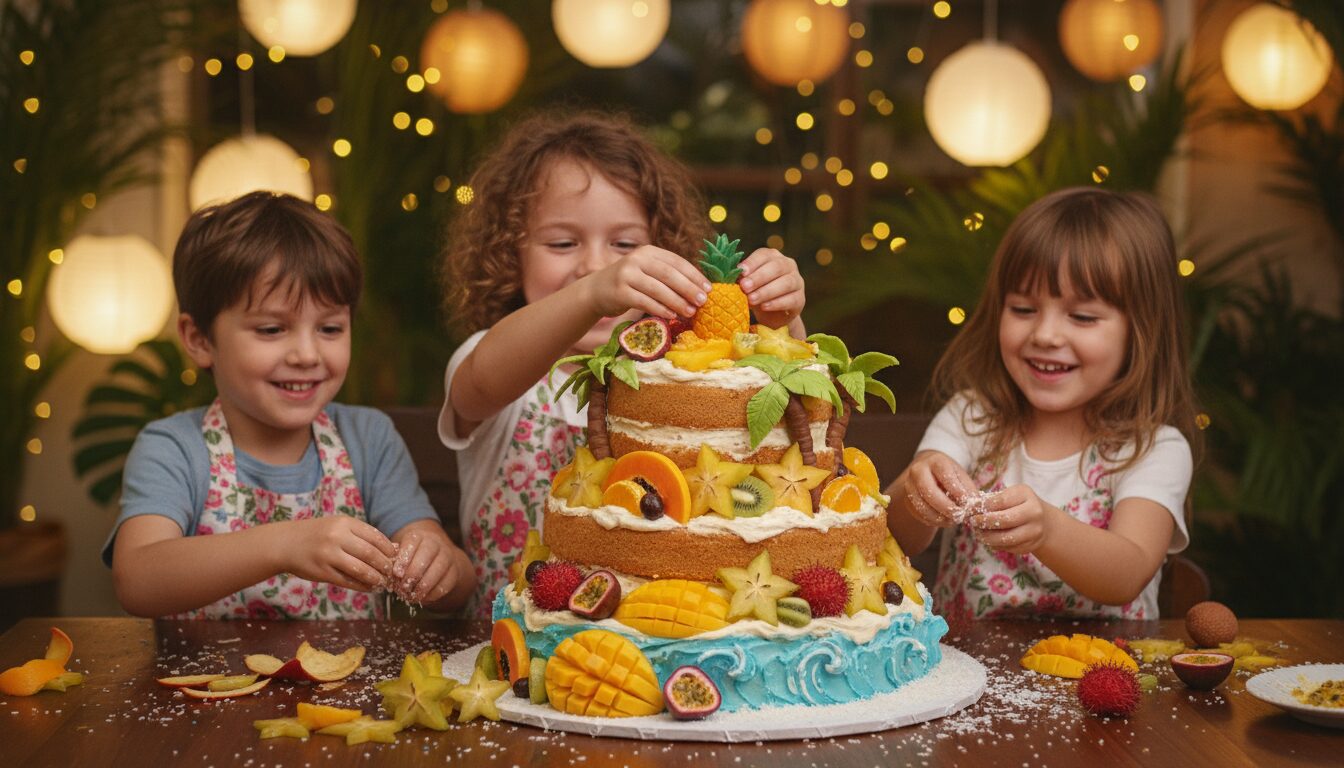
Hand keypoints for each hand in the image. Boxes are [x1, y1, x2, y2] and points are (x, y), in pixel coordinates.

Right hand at [285, 516, 395, 591]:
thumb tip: (391, 549)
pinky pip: (347, 581)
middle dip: (385, 565)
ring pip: (360, 569)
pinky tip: (368, 587)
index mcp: (344, 523)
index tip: (395, 557)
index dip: (388, 549)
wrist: (285, 544)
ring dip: (375, 578)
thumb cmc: (317, 534)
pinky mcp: (322, 572)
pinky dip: (361, 586)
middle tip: (391, 573)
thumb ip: (360, 535)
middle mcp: (337, 537)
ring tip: (382, 582)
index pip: (375, 536)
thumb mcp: (337, 526)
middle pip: (370, 553)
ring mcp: (328, 555)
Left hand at [389, 521, 465, 603]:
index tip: (396, 574)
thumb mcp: (402, 555)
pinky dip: (433, 593)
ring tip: (412, 596)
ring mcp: (447, 556)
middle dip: (413, 574)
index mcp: (418, 536)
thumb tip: (387, 572)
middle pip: (425, 556)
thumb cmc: (412, 558)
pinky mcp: (455, 571)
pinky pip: (446, 582)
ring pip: (437, 570)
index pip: (412, 544)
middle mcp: (435, 543)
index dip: (404, 559)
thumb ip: (394, 561)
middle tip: (403, 588)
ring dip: (423, 586)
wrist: (438, 559)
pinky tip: (423, 599)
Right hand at [585, 245, 709, 320]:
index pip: (676, 262)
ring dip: (677, 302)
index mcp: (649, 252)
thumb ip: (667, 276)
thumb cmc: (630, 283)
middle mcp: (637, 259)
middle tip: (703, 301)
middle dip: (688, 289)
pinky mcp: (619, 291)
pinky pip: (644, 301)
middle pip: (669, 274)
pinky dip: (660, 309)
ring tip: (690, 312)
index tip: (708, 289)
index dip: (694, 275)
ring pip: (658, 289)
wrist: (597, 290)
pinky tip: (671, 315)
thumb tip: (699, 290)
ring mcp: (626, 274)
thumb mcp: (647, 272)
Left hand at [738, 248, 804, 328]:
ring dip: (766, 291)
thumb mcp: (748, 284)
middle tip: (744, 287)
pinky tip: (764, 307)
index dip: (752, 262)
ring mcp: (797, 282)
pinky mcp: (800, 299)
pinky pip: (791, 299)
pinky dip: (776, 303)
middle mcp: (788, 265)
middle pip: (776, 267)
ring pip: (785, 283)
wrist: (772, 314)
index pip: (764, 255)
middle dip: (758, 277)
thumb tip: (728, 277)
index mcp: (773, 257)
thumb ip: (742, 279)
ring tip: (751, 299)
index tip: (740, 271)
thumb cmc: (756, 293)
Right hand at [901, 452, 975, 527]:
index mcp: (935, 461)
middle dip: (945, 507)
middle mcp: (918, 471)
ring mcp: (909, 485)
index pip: (944, 475)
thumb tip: (975, 506)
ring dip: (938, 517)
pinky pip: (917, 513)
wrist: (929, 472)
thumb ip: (968, 490)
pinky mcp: (906, 499)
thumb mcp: (960, 476)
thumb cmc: (949, 475)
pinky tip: (942, 521)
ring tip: (952, 521)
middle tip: (958, 516)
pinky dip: (931, 521)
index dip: (956, 491)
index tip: (966, 504)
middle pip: (928, 491)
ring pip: (921, 505)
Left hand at [968, 484, 1053, 553]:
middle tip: (973, 522)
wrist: (1044, 521)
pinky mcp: (1032, 545)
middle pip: (1003, 520)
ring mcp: (1035, 530)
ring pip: (1006, 538)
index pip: (999, 501)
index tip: (970, 510)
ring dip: (987, 537)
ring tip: (978, 534)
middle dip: (984, 522)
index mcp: (1025, 495)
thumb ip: (992, 500)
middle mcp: (1034, 512)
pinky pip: (1009, 547)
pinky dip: (995, 545)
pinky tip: (989, 540)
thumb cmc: (1019, 505)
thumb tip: (970, 508)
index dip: (981, 506)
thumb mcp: (1009, 495)